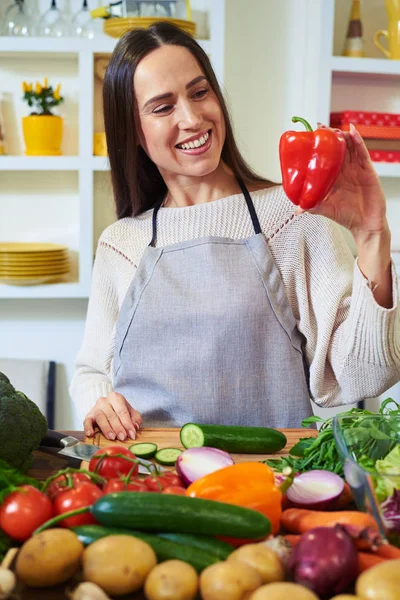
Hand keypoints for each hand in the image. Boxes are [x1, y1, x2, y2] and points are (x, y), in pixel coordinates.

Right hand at [83, 391, 142, 441]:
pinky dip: (88, 428)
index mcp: (116, 398)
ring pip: (101, 418)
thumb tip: (135, 426)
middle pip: (112, 415)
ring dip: (107, 429)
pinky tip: (90, 434)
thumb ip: (135, 418)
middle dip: (118, 428)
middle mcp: (104, 401)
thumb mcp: (130, 412)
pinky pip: (87, 421)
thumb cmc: (120, 410)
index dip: (128, 424)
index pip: (122, 412)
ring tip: (112, 437)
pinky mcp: (88, 415)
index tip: (132, 435)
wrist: (106, 406)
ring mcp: (95, 408)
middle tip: (123, 437)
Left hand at [295, 123, 388, 242]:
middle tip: (319, 127)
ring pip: (349, 146)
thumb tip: (296, 209)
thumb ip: (311, 206)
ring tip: (333, 129)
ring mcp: (356, 168)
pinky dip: (357, 140)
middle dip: (328, 136)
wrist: (365, 224)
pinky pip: (362, 152)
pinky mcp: (367, 169)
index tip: (309, 136)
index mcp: (333, 176)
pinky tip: (352, 131)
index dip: (318, 146)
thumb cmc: (346, 216)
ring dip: (341, 136)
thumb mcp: (325, 209)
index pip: (324, 157)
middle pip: (336, 148)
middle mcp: (344, 170)